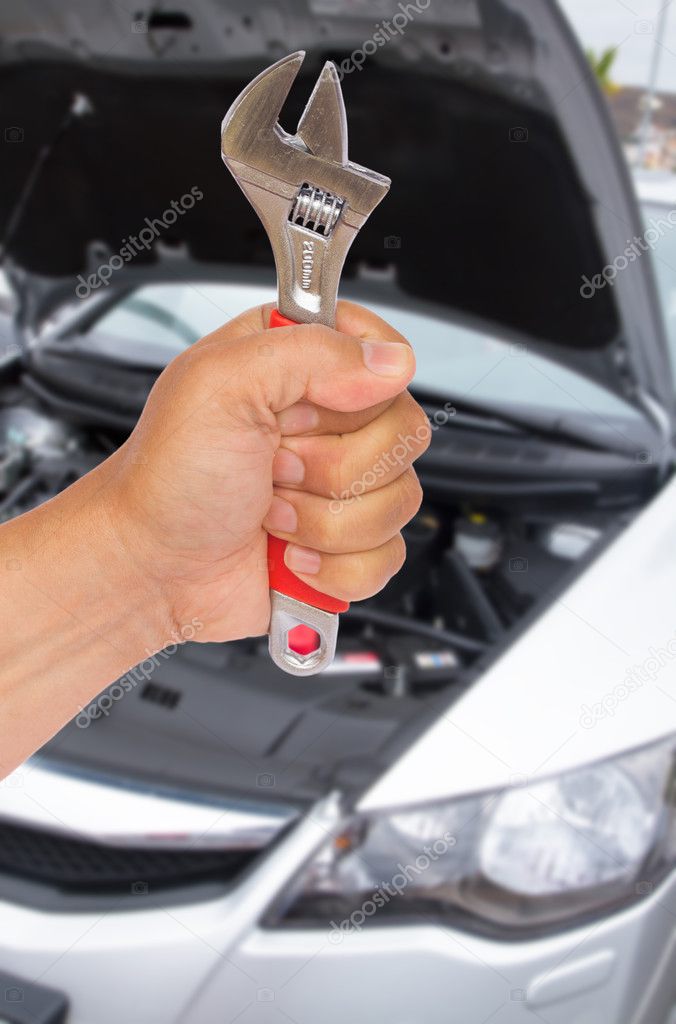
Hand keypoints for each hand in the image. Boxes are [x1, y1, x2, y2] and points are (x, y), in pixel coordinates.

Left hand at [103, 300, 429, 642]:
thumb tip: (390, 362)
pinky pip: (387, 555)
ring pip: (401, 499)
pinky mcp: (348, 543)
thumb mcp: (220, 386)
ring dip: (326, 521)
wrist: (152, 569)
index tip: (300, 411)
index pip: (383, 352)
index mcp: (298, 362)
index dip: (354, 388)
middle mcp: (328, 420)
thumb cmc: (168, 479)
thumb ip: (310, 353)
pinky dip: (334, 567)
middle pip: (404, 431)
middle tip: (275, 467)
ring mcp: (342, 485)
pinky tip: (290, 554)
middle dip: (332, 467)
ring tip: (272, 514)